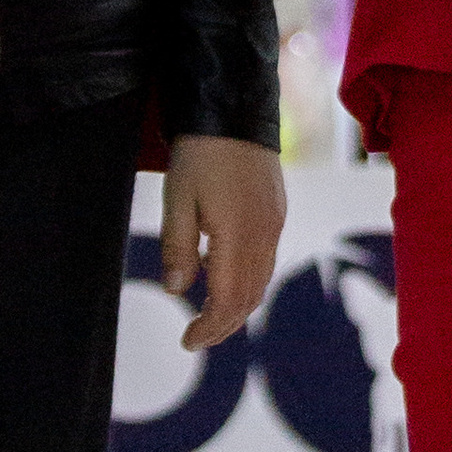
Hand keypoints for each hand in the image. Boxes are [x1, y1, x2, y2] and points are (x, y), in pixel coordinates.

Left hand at [161, 134, 288, 352]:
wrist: (235, 109)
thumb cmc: (201, 152)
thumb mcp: (177, 199)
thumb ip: (178, 248)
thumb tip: (176, 290)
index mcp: (238, 235)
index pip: (228, 299)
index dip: (210, 327)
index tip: (188, 341)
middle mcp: (264, 235)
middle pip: (250, 297)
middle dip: (224, 324)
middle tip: (196, 338)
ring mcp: (274, 224)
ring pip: (261, 281)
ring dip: (238, 306)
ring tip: (209, 316)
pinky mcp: (276, 213)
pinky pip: (266, 261)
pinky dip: (247, 282)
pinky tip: (225, 278)